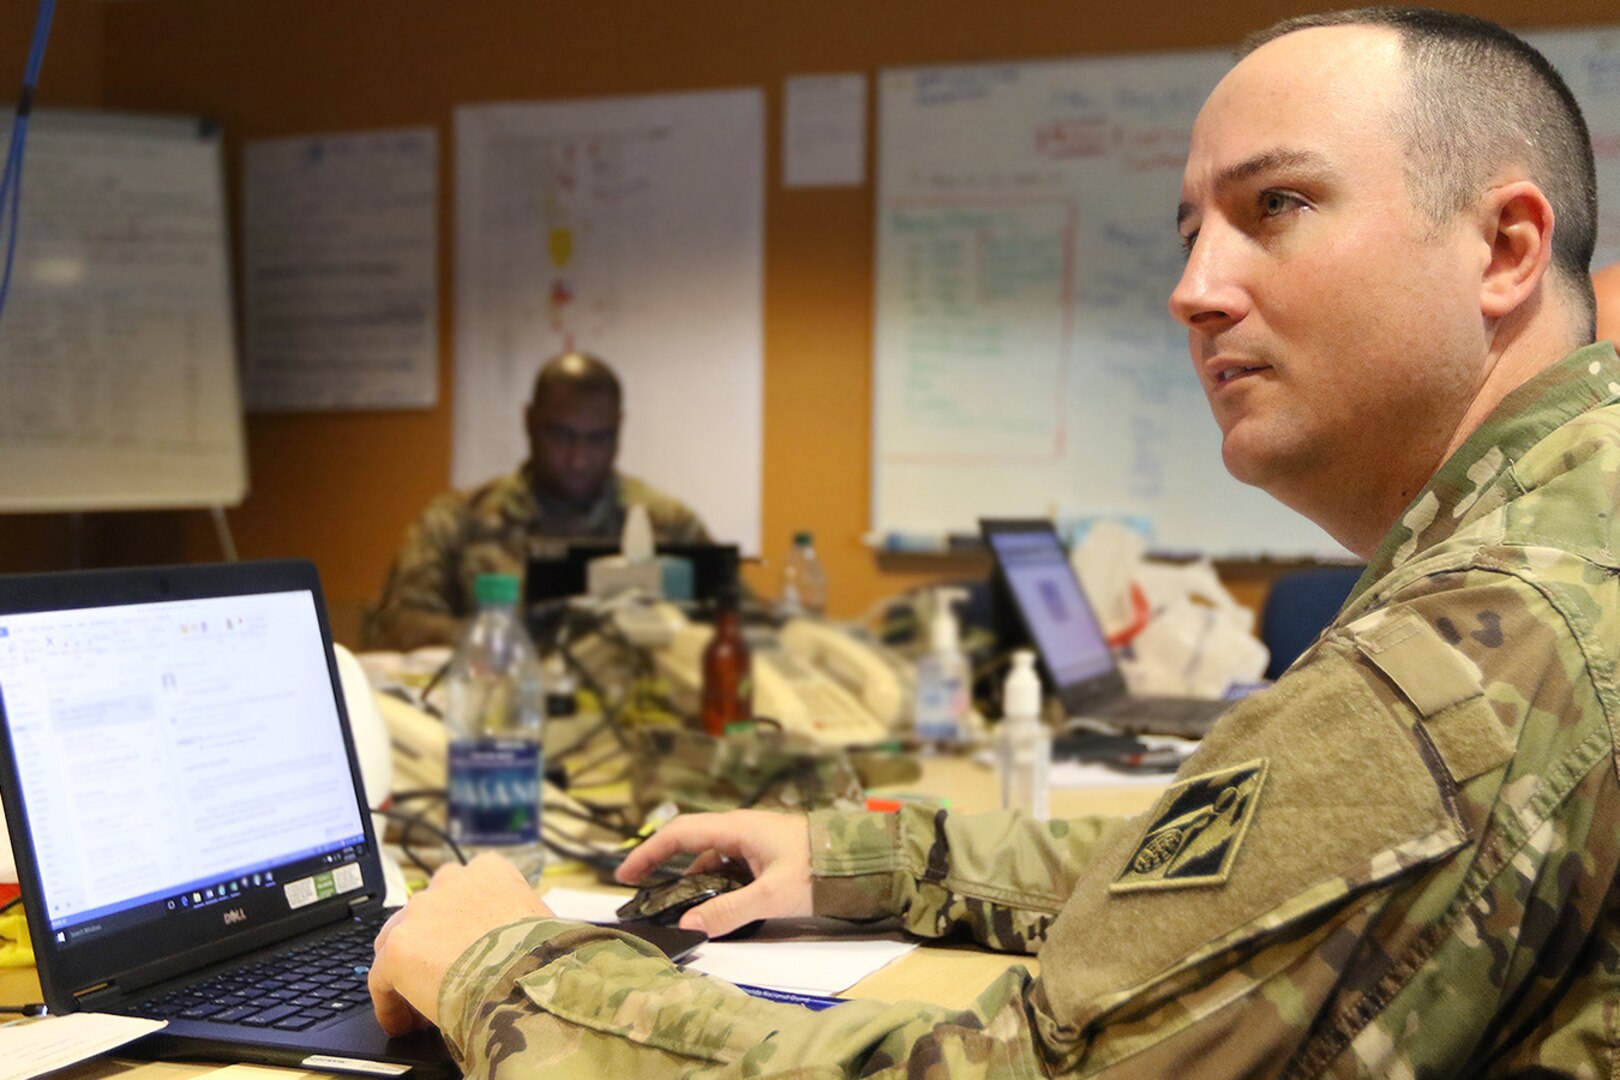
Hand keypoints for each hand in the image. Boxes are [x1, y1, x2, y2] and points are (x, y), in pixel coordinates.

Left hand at [369, 853, 551, 1035]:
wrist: (527, 979)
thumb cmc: (544, 956)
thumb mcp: (541, 923)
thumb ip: (518, 921)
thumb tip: (517, 943)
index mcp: (489, 870)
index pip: (460, 892)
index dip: (458, 926)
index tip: (463, 952)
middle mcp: (450, 880)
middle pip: (425, 914)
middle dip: (429, 946)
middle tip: (440, 980)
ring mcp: (419, 911)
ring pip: (396, 942)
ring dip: (405, 972)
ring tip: (416, 1007)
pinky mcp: (397, 948)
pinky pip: (381, 979)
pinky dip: (390, 1002)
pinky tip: (403, 1024)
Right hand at [615, 810, 812, 936]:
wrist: (861, 860)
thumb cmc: (820, 868)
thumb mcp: (772, 895)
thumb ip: (729, 911)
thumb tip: (688, 925)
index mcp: (737, 827)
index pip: (680, 833)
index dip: (648, 852)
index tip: (624, 874)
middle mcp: (740, 829)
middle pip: (690, 843)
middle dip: (662, 864)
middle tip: (638, 889)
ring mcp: (753, 841)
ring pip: (711, 859)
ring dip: (691, 880)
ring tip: (675, 908)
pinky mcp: (764, 854)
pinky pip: (729, 867)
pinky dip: (714, 885)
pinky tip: (714, 908)